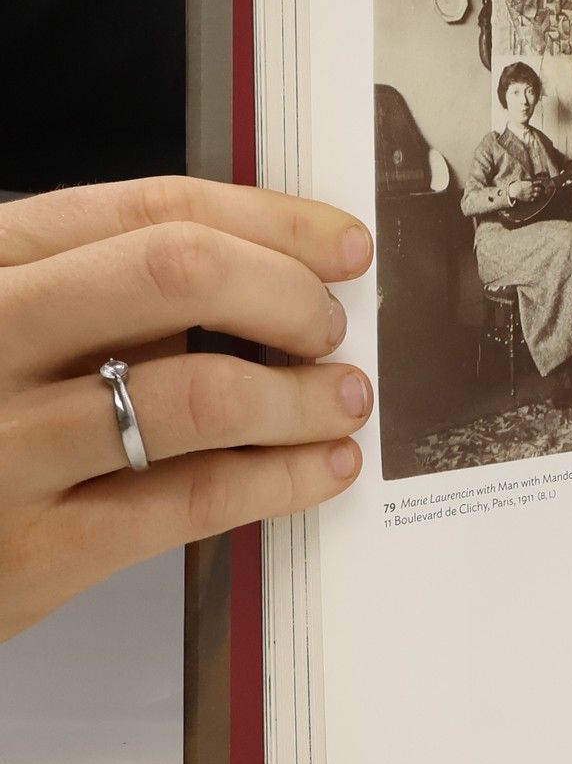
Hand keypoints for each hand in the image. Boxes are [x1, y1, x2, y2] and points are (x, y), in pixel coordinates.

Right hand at [0, 177, 374, 642]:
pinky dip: (285, 477)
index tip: (345, 244)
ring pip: (201, 392)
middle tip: (331, 328)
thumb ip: (104, 291)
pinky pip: (193, 499)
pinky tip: (323, 467)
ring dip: (304, 395)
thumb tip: (276, 272)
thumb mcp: (11, 327)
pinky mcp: (33, 552)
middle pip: (178, 272)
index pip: (147, 210)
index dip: (270, 221)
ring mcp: (3, 448)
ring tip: (345, 400)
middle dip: (288, 294)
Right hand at [508, 179, 538, 203]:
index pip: (538, 182)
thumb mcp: (520, 180)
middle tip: (538, 189)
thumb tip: (527, 176)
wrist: (513, 192)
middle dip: (539, 189)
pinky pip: (533, 199)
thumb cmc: (516, 186)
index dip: (540, 182)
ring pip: (537, 194)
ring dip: (537, 194)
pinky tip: (532, 197)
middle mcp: (531, 189)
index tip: (541, 182)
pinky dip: (533, 198)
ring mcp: (530, 194)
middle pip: (539, 189)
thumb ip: (525, 179)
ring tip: (536, 193)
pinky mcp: (528, 198)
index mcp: (530, 184)